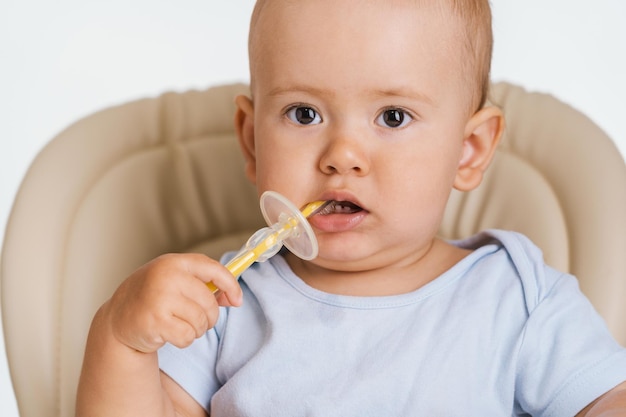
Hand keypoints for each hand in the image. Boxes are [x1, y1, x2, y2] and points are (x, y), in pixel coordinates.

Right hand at [105, 253, 241, 352]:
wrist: (117, 318)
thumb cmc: (152, 297)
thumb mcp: (175, 282)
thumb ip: (203, 285)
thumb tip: (234, 297)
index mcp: (174, 262)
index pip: (214, 269)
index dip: (231, 285)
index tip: (237, 300)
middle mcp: (167, 277)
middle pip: (209, 302)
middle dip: (210, 317)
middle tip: (198, 320)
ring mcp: (159, 299)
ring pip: (201, 321)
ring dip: (197, 329)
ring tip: (181, 325)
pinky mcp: (155, 322)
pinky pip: (188, 336)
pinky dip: (184, 340)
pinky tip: (169, 333)